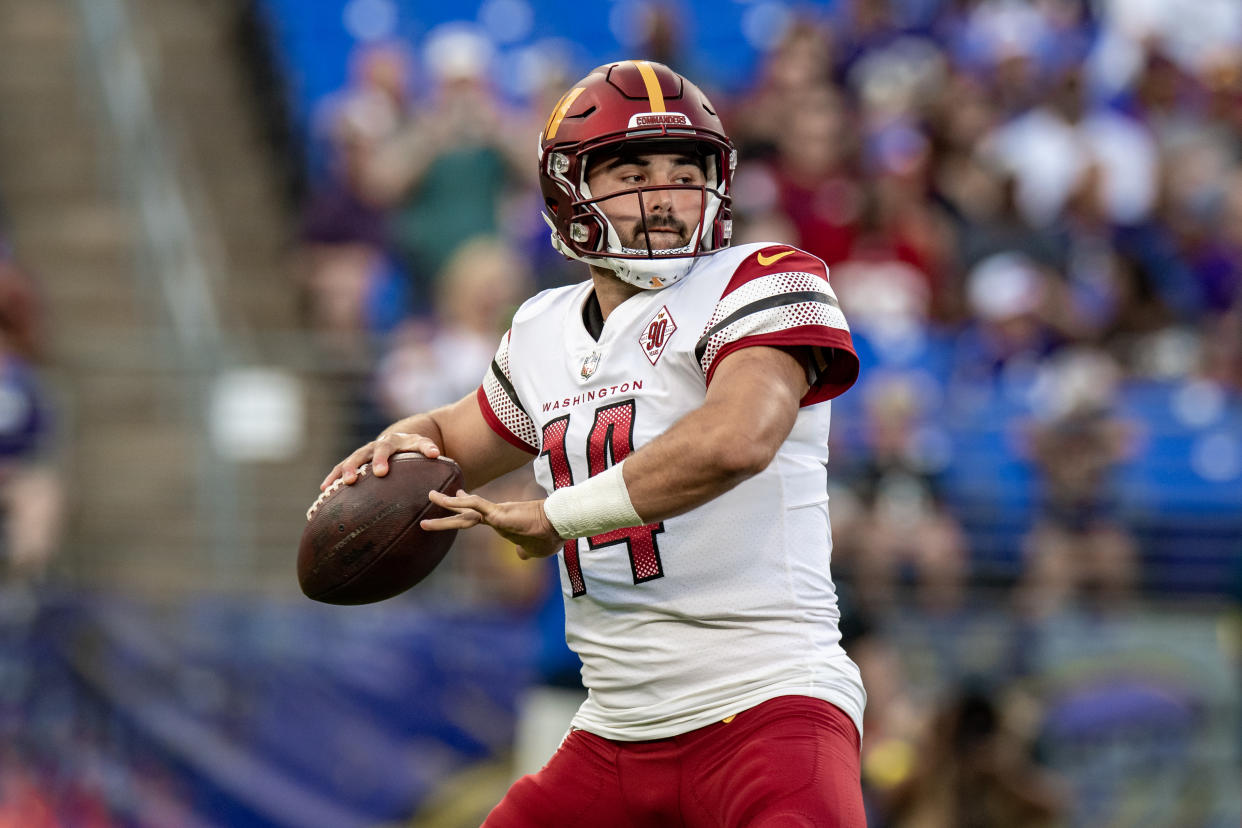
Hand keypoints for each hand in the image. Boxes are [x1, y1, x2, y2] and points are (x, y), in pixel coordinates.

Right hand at [319, 431, 442, 490]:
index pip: (385, 449)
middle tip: (351, 480)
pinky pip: (340, 470)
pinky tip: (323, 491)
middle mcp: (372, 447)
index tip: (380, 472)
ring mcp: (362, 455)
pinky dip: (332, 478)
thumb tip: (435, 454)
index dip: (381, 459)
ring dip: (339, 474)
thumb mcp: (421, 445)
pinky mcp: (354, 463)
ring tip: (329, 488)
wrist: (399, 440)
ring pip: (347, 462)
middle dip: (354, 467)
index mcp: (389, 442)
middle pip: (360, 455)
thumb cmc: (412, 447)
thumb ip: (427, 447)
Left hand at [423, 490, 561, 559]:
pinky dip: (459, 503)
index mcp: (503, 522)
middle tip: (431, 498)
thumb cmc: (549, 537)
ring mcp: (497, 514)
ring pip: (466, 508)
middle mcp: (497, 516)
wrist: (559, 526)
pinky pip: (475, 507)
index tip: (456, 498)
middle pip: (466, 513)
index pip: (479, 514)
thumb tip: (520, 555)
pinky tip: (446, 500)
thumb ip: (523, 551)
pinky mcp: (499, 513)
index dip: (465, 507)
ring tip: (430, 496)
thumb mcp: (533, 549)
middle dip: (447, 510)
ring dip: (446, 504)